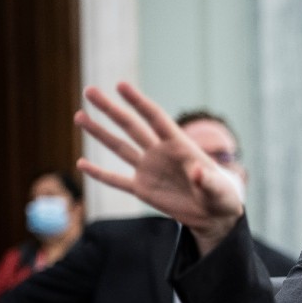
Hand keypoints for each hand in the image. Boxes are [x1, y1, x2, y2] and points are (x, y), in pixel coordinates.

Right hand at [74, 82, 243, 252]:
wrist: (213, 217)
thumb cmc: (222, 198)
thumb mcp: (219, 190)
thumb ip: (208, 180)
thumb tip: (198, 172)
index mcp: (180, 146)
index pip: (155, 118)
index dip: (139, 102)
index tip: (120, 85)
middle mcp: (160, 153)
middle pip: (131, 126)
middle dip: (110, 109)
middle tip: (89, 91)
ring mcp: (149, 170)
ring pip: (119, 147)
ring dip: (100, 133)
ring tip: (79, 115)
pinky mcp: (143, 189)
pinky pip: (117, 180)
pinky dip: (100, 174)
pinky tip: (81, 163)